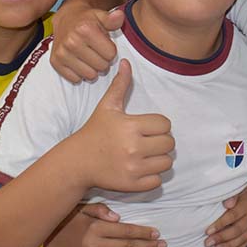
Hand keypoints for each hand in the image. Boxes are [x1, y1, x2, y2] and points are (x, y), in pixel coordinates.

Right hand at [41, 202, 165, 246]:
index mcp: (95, 228)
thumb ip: (99, 210)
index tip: (157, 233)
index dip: (143, 233)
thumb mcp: (77, 208)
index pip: (126, 231)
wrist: (39, 245)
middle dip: (148, 246)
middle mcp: (95, 246)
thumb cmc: (60, 223)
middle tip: (163, 245)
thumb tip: (118, 217)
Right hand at [51, 0, 124, 83]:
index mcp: (85, 30)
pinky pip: (75, 79)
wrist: (66, 19)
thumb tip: (119, 16)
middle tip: (98, 52)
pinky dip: (80, 73)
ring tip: (90, 57)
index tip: (105, 45)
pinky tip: (80, 62)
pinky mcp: (55, 62)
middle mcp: (71, 42)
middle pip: (102, 66)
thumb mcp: (102, 16)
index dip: (111, 50)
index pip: (111, 54)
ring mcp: (62, 53)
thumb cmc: (87, 20)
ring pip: (90, 75)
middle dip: (103, 60)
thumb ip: (113, 19)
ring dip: (93, 69)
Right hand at [78, 59, 173, 191]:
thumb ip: (120, 85)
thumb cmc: (95, 131)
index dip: (159, 125)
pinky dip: (152, 176)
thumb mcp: (107, 106)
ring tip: (147, 155)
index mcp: (131, 126)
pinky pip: (157, 181)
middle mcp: (133, 147)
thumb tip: (126, 61)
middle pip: (169, 143)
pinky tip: (141, 168)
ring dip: (159, 159)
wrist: (77, 161)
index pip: (165, 124)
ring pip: (166, 163)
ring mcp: (133, 168)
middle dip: (162, 142)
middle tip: (149, 141)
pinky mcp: (132, 185)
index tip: (148, 127)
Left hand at [205, 178, 246, 246]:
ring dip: (228, 246)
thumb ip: (232, 194)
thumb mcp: (237, 186)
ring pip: (242, 239)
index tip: (207, 231)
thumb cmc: (241, 187)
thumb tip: (227, 204)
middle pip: (237, 230)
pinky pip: (246, 241)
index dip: (220, 224)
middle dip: (221, 238)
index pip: (233, 216)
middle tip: (207, 243)